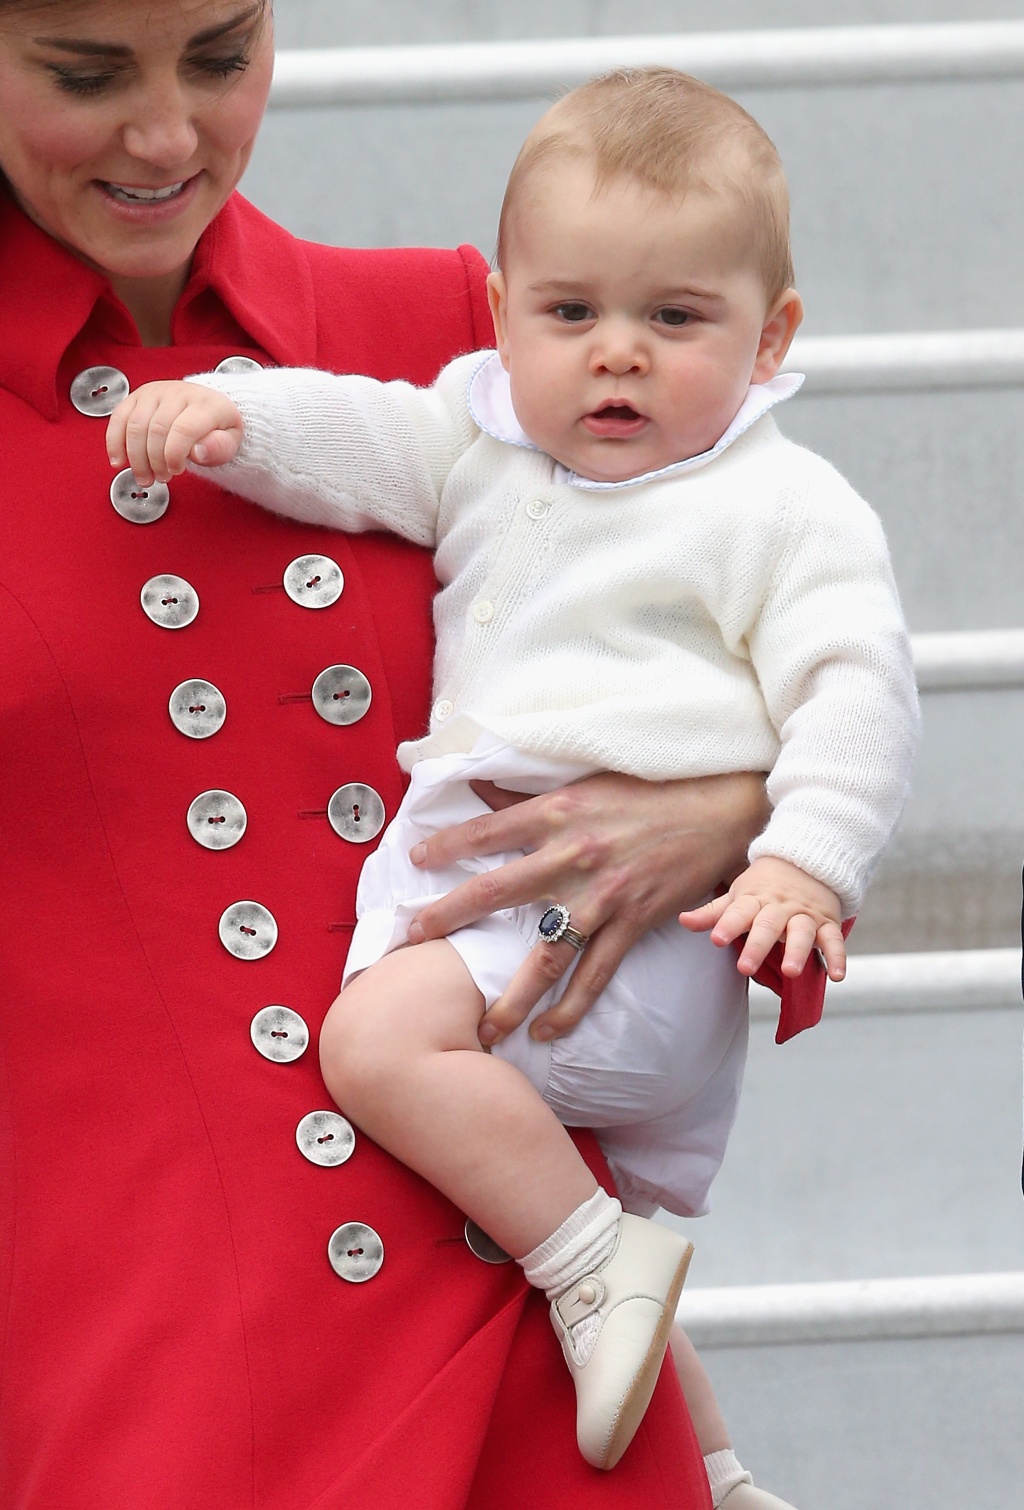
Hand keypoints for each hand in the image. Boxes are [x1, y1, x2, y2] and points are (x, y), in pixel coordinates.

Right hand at [106, 381, 242, 485]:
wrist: (207, 406)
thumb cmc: (217, 427)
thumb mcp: (230, 441)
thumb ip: (218, 448)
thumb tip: (197, 452)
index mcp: (205, 403)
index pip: (183, 428)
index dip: (174, 455)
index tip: (176, 471)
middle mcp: (178, 393)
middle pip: (156, 429)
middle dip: (154, 460)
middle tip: (160, 478)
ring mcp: (155, 392)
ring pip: (136, 425)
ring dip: (136, 457)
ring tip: (144, 476)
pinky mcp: (137, 396)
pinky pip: (119, 417)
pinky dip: (115, 442)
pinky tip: (118, 460)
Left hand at [405, 769, 768, 1044]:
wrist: (719, 809)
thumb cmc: (650, 790)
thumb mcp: (584, 780)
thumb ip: (529, 794)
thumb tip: (478, 788)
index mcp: (556, 812)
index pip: (485, 831)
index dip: (447, 846)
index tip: (416, 861)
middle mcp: (571, 855)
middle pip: (495, 892)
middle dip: (449, 918)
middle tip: (412, 942)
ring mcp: (602, 895)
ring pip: (545, 954)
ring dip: (512, 995)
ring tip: (484, 1028)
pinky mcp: (632, 922)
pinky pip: (595, 975)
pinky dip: (571, 1008)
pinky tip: (548, 1032)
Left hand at [679, 855, 845, 980]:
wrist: (807, 859)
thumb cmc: (764, 885)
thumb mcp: (738, 894)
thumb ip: (713, 912)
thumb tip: (682, 920)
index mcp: (755, 899)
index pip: (739, 912)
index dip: (728, 925)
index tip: (717, 940)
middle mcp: (779, 907)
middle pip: (768, 925)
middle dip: (757, 946)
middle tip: (745, 968)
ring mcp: (804, 915)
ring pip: (801, 932)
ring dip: (796, 951)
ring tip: (790, 972)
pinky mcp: (827, 923)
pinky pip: (834, 940)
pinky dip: (837, 957)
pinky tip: (836, 976)